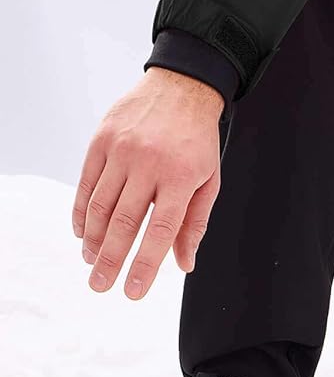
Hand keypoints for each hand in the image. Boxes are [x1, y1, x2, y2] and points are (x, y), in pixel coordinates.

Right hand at [73, 68, 224, 300]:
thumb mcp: (209, 178)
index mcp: (181, 176)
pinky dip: (81, 211)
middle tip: (100, 286)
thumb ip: (195, 222)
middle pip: (124, 222)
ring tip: (92, 261)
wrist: (182, 86)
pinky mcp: (102, 140)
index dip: (145, 264)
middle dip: (110, 259)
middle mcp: (150, 163)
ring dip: (93, 239)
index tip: (133, 291)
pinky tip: (82, 232)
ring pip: (100, 205)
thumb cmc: (197, 138)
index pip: (160, 230)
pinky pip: (86, 182)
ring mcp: (123, 150)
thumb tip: (184, 263)